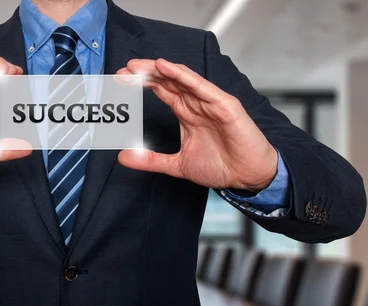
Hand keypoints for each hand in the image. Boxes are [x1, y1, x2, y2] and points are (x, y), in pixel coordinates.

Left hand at [116, 59, 277, 191]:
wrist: (247, 177)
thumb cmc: (221, 165)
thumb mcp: (177, 164)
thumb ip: (150, 160)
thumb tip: (124, 157)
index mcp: (186, 112)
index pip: (161, 90)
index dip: (141, 84)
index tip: (120, 81)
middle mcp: (196, 103)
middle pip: (167, 81)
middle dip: (145, 74)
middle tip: (123, 71)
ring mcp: (210, 102)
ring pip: (181, 79)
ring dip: (159, 71)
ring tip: (139, 66)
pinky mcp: (224, 105)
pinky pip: (201, 86)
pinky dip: (183, 76)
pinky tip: (165, 68)